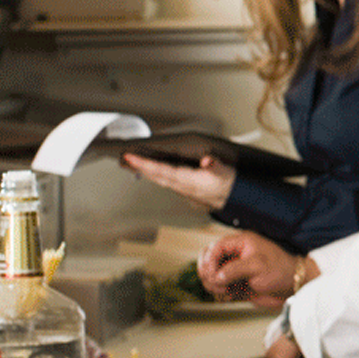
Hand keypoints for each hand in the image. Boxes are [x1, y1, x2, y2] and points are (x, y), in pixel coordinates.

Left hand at [121, 152, 236, 210]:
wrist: (235, 199)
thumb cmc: (229, 185)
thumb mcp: (225, 173)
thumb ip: (215, 166)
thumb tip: (207, 160)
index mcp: (188, 181)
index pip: (161, 170)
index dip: (144, 164)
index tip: (131, 158)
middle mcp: (182, 186)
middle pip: (155, 176)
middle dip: (138, 167)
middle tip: (123, 159)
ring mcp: (182, 189)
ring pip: (158, 179)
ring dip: (144, 171)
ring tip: (132, 163)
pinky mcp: (184, 189)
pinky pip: (164, 181)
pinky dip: (154, 175)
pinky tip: (151, 171)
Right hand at [199, 232, 301, 307]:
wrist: (293, 286)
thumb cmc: (280, 270)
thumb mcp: (257, 267)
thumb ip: (234, 270)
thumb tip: (216, 276)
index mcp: (241, 243)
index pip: (215, 247)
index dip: (209, 260)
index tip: (211, 274)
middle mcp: (236, 255)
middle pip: (209, 260)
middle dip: (208, 273)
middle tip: (216, 284)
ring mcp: (235, 270)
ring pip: (212, 276)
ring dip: (213, 285)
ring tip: (225, 291)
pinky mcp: (236, 284)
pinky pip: (220, 288)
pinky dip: (220, 293)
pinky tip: (229, 296)